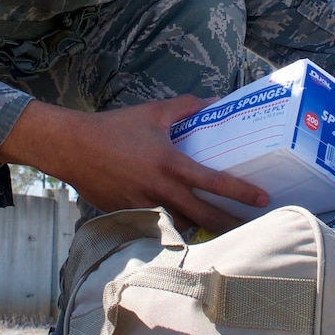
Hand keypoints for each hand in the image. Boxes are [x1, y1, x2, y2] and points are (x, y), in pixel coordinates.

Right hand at [0, 97, 270, 232]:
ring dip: (200, 229)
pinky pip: (157, 227)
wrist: (72, 148)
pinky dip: (171, 228)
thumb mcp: (152, 112)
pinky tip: (183, 229)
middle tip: (251, 230)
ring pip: (181, 226)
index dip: (241, 192)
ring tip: (222, 233)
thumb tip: (212, 101)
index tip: (262, 198)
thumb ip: (185, 107)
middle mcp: (160, 190)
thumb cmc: (114, 128)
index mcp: (170, 164)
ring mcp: (144, 206)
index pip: (214, 182)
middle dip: (229, 225)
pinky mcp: (128, 215)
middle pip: (204, 216)